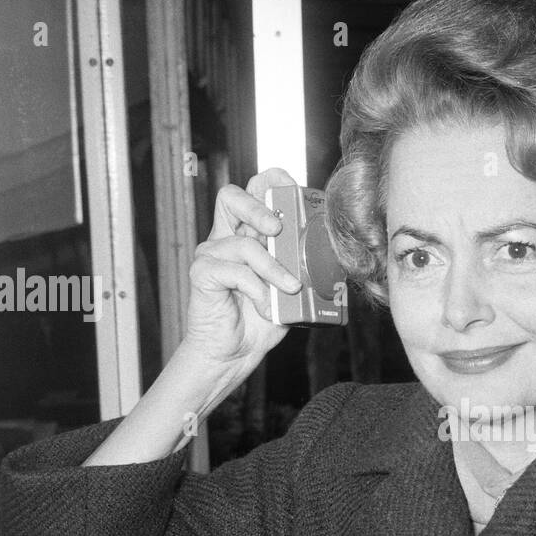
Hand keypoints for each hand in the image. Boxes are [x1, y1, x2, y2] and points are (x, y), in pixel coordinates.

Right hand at [179, 167, 303, 377]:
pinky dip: (257, 289)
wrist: (234, 354)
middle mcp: (225, 238)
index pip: (253, 190)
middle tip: (279, 229)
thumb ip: (303, 265)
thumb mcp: (291, 288)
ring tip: (289, 287)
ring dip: (273, 267)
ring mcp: (211, 254)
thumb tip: (332, 251)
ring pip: (242, 243)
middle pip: (230, 195)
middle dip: (259, 207)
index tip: (294, 191)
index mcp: (247, 234)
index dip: (271, 182)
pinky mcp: (202, 274)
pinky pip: (234, 271)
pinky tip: (265, 306)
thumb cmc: (262, 320)